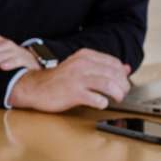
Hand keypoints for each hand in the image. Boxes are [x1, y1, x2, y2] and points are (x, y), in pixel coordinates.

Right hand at [8, 48, 131, 112]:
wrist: (34, 87)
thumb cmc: (58, 79)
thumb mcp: (80, 66)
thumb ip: (102, 66)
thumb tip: (126, 68)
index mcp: (85, 56)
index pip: (114, 63)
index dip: (122, 75)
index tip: (122, 83)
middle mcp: (82, 65)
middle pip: (114, 74)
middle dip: (123, 86)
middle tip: (122, 93)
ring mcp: (77, 79)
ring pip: (109, 85)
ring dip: (117, 94)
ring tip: (116, 98)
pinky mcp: (74, 93)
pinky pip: (97, 99)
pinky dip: (102, 103)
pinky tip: (100, 103)